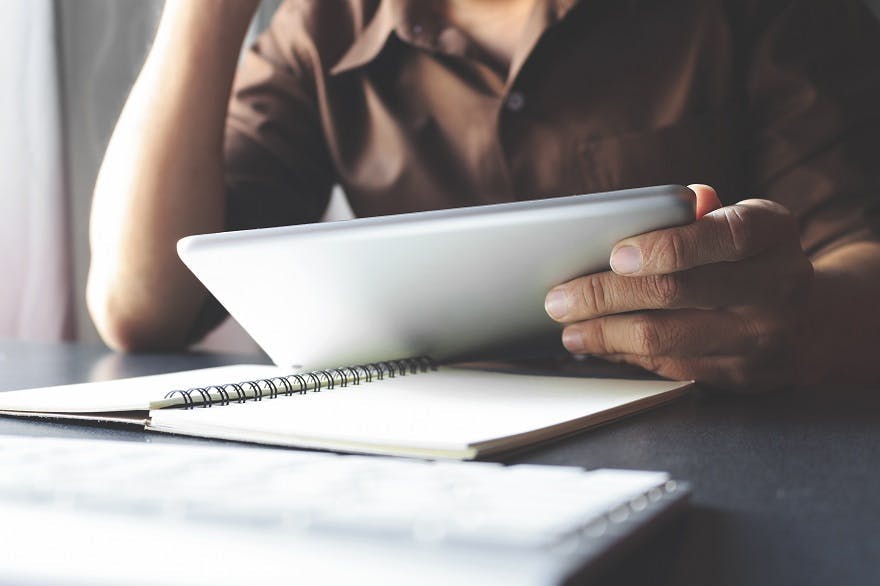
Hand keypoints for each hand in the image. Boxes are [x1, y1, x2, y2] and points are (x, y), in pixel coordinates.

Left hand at [544, 185, 814, 389]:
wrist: (812, 323)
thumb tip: (683, 199)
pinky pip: (668, 367)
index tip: (616, 254)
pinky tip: (597, 344)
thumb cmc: (754, 259)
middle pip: (677, 293)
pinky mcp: (739, 375)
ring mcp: (760, 338)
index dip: (667, 246)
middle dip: (605, 295)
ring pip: (665, 339)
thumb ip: (703, 214)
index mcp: (773, 233)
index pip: (723, 237)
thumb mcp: (743, 222)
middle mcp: (776, 287)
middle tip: (559, 298)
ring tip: (568, 327)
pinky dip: (624, 355)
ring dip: (604, 334)